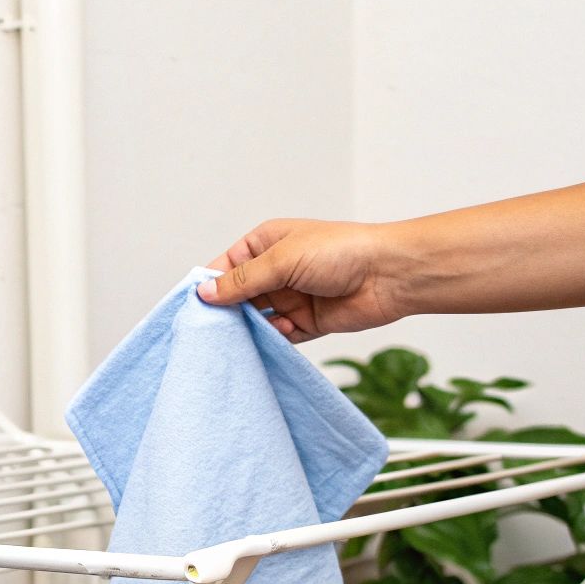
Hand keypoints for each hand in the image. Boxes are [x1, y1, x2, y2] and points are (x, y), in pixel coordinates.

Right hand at [196, 219, 410, 342]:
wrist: (391, 274)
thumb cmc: (341, 252)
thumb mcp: (282, 260)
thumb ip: (242, 281)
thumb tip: (205, 293)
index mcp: (266, 245)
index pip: (225, 267)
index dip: (209, 287)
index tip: (193, 308)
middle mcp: (276, 271)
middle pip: (238, 297)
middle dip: (228, 313)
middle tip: (214, 329)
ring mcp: (291, 298)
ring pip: (257, 319)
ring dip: (252, 328)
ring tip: (248, 334)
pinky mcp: (307, 323)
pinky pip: (280, 336)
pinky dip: (277, 338)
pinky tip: (286, 331)